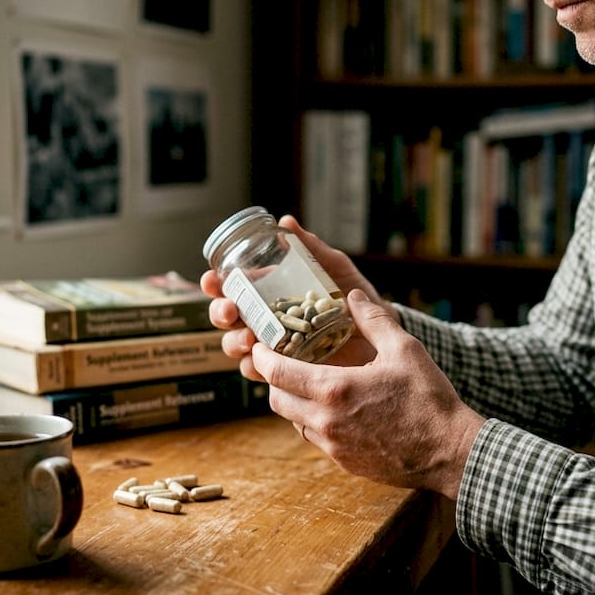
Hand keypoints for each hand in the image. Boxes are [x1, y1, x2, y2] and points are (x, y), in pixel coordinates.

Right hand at [201, 214, 394, 379]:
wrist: (382, 334)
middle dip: (220, 313)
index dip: (215, 284)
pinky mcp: (286, 372)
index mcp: (270, 293)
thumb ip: (312, 248)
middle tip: (230, 310)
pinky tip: (262, 362)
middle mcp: (266, 320)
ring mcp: (274, 347)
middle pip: (226, 318)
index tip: (212, 280)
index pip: (233, 287)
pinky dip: (255, 367)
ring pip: (237, 347)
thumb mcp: (334, 269)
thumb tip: (287, 221)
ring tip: (250, 338)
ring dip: (235, 341)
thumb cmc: (356, 299)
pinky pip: (260, 373)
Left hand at [253, 288, 485, 498]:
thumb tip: (353, 297)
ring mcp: (333, 446)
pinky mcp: (344, 463)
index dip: (262, 356)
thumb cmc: (429, 399)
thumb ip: (373, 320)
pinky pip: (315, 439)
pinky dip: (314, 421)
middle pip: (276, 399)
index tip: (260, 344)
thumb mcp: (404, 349)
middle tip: (283, 361)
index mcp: (334, 389)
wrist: (450, 452)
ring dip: (294, 401)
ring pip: (294, 421)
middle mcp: (325, 421)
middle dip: (274, 379)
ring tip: (310, 383)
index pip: (276, 372)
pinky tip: (335, 408)